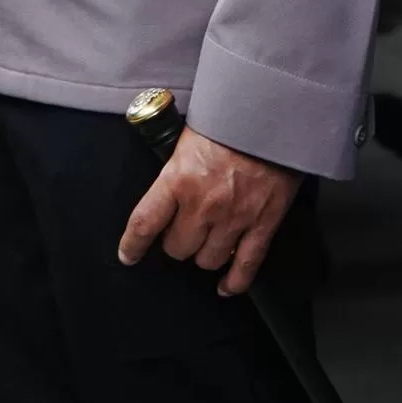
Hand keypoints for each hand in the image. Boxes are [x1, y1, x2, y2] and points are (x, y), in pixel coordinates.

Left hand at [119, 128, 302, 296]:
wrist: (273, 115)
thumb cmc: (229, 119)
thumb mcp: (187, 138)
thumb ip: (175, 169)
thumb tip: (165, 189)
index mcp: (178, 179)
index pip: (145, 223)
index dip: (132, 245)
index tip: (128, 255)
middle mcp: (203, 205)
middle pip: (178, 248)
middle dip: (177, 242)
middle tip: (182, 231)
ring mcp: (234, 218)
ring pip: (208, 260)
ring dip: (204, 254)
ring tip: (206, 241)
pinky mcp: (262, 224)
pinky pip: (246, 266)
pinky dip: (235, 281)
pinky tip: (226, 286)